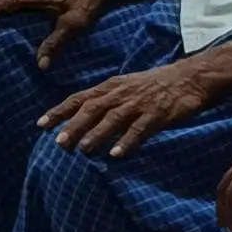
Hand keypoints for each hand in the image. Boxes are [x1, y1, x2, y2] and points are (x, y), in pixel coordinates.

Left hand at [42, 45, 231, 156]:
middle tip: (58, 143)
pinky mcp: (159, 113)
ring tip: (83, 150)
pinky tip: (116, 154)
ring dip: (97, 134)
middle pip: (92, 108)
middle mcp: (121, 93)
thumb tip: (82, 118)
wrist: (191, 77)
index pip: (79, 98)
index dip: (59, 111)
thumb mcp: (126, 86)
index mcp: (111, 86)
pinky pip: (140, 128)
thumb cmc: (156, 85)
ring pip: (113, 118)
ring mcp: (140, 103)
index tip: (40, 124)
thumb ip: (106, 100)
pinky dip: (127, 141)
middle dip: (74, 125)